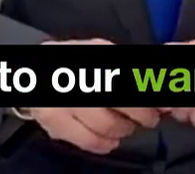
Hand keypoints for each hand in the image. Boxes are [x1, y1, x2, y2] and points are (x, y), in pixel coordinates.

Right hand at [25, 38, 160, 153]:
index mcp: (94, 55)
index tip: (162, 105)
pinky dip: (106, 144)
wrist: (33, 72)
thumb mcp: (101, 51)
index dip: (150, 95)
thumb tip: (158, 82)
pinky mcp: (54, 122)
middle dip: (143, 115)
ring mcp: (65, 100)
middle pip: (122, 103)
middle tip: (149, 118)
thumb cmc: (75, 61)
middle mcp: (79, 77)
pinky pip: (89, 141)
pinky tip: (111, 138)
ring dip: (124, 130)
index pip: (131, 78)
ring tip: (126, 126)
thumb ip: (128, 67)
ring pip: (107, 125)